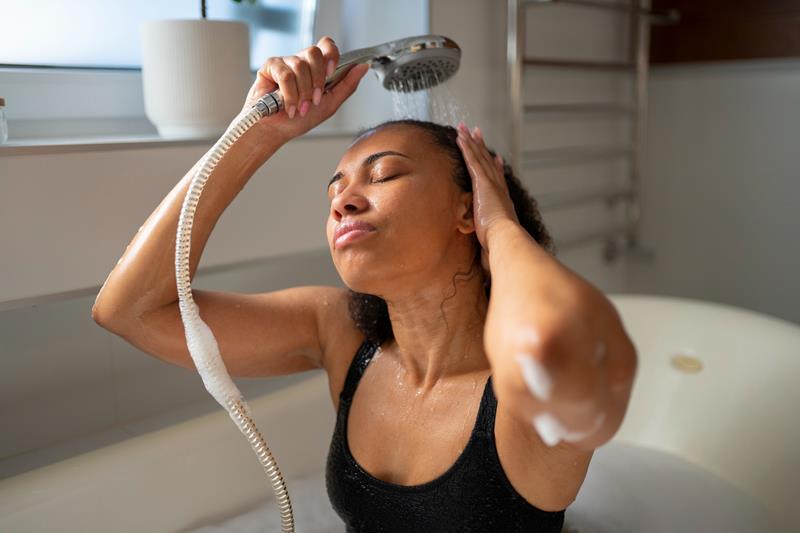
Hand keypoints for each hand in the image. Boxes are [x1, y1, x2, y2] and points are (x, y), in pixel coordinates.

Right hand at [240, 36, 369, 144]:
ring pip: (300, 65)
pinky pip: (284, 74)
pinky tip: (288, 106)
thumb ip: (347, 85)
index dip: (331, 55)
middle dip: (317, 80)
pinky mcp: (270, 67)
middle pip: (314, 53)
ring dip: (303, 92)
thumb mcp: (330, 104)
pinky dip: (289, 94)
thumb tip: (363, 67)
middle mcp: (301, 62)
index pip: (327, 46)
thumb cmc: (300, 119)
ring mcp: (285, 63)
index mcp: (316, 68)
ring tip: (299, 107)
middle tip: (313, 100)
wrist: (277, 131)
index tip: (331, 72)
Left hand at [455, 122, 518, 273]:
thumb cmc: (503, 252)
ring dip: (473, 143)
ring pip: (480, 158)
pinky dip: (467, 147)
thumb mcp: (495, 252)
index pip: (498, 183)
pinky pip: (473, 160)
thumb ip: (492, 256)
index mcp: (503, 206)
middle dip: (483, 149)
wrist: (506, 244)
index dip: (496, 170)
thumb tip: (490, 273)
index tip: (495, 159)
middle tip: (478, 134)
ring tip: (465, 129)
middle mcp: (499, 192)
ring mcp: (492, 186)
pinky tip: (461, 136)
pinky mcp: (483, 183)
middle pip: (489, 165)